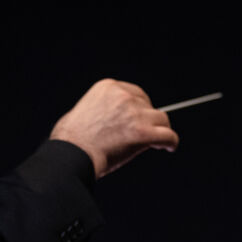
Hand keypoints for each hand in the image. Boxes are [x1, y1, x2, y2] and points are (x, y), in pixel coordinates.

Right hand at [50, 79, 178, 177]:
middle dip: (149, 119)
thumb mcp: (84, 109)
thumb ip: (101, 108)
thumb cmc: (71, 139)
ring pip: (162, 119)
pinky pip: (168, 135)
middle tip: (147, 133)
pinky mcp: (143, 133)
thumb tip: (110, 118)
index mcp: (109, 87)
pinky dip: (171, 142)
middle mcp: (124, 97)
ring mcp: (135, 114)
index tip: (141, 118)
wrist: (72, 154)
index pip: (135, 93)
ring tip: (160, 141)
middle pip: (149, 105)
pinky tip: (169, 147)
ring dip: (161, 130)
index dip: (140, 108)